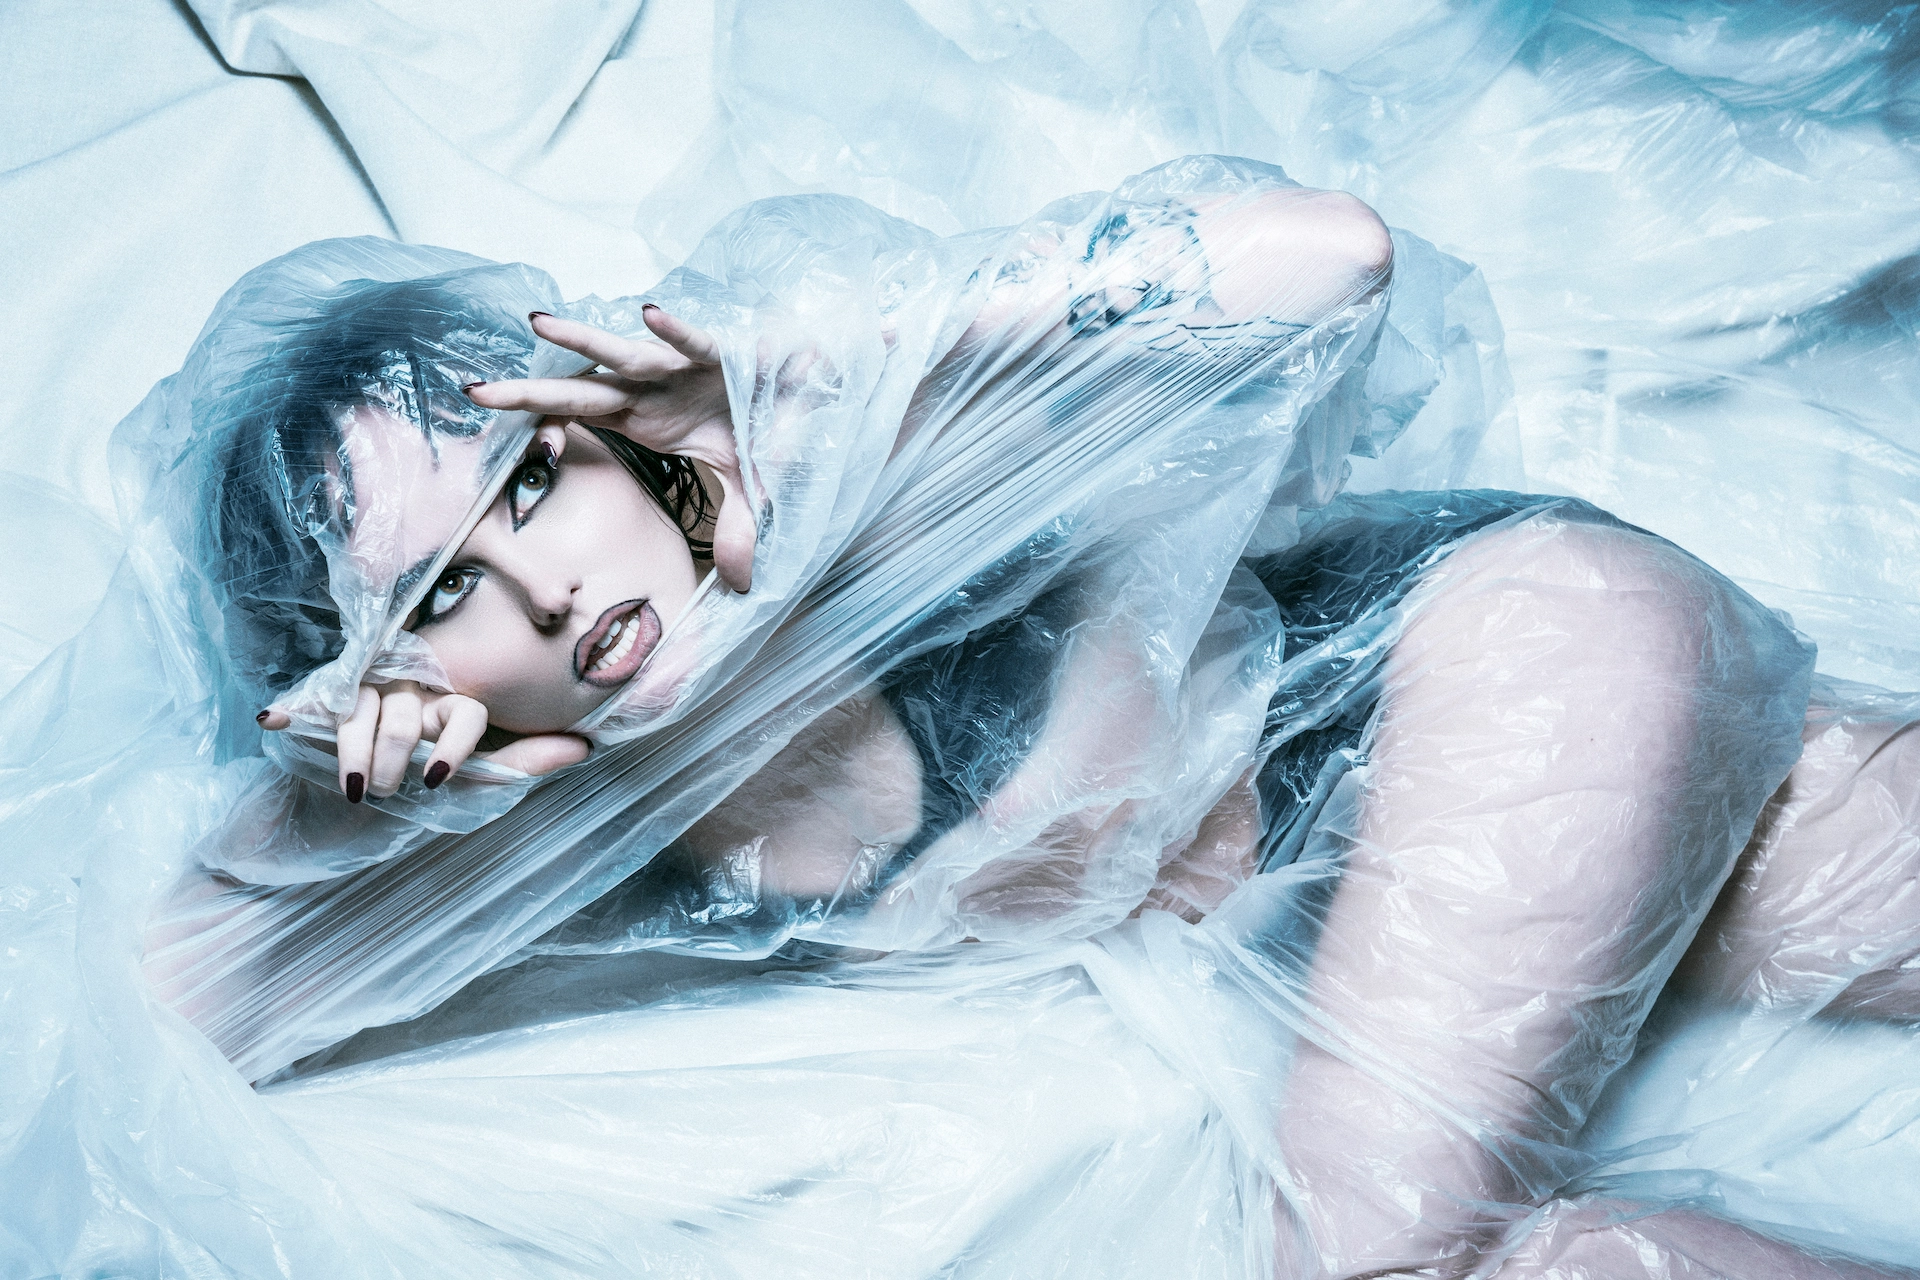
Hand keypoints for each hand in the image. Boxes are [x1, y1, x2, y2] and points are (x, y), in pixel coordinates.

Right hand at [258, 685, 589, 800]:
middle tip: (391, 792)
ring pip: (370, 711)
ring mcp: (367, 696)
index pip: (466, 715)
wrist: (338, 825)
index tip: (436, 781)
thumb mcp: (474, 787)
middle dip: (398, 759)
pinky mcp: (322, 705)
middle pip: (412, 714)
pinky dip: (297, 712)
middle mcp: (413, 694)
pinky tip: (272, 720)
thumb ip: (525, 764)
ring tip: (357, 789)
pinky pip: (321, 706)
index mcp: (453, 707)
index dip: (454, 749)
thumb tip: (586, 746)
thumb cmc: (416, 804)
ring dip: (359, 754)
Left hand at [465, 307, 756, 592]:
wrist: (808, 385)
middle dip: (527, 392)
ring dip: (581, 340)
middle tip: (472, 391)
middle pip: (579, 392)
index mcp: (646, 418)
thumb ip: (737, 529)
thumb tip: (740, 584)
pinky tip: (648, 313)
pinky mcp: (719, 354)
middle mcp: (652, 390)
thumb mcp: (749, 488)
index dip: (543, 427)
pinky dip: (673, 330)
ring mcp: (680, 369)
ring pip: (622, 355)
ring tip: (537, 324)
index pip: (580, 420)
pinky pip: (693, 342)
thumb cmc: (766, 425)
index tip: (503, 442)